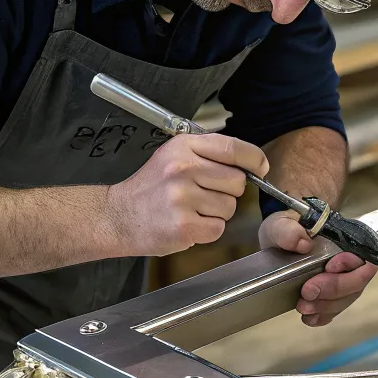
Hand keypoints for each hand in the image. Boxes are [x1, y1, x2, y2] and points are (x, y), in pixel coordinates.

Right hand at [108, 134, 267, 255]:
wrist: (117, 216)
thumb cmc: (151, 187)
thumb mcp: (173, 156)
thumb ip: (208, 154)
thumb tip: (251, 162)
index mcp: (184, 147)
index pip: (233, 148)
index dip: (254, 159)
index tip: (260, 168)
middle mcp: (183, 169)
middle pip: (237, 181)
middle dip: (229, 191)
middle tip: (204, 195)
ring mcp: (182, 198)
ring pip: (229, 207)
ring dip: (216, 212)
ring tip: (191, 209)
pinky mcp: (183, 226)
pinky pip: (217, 228)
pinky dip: (207, 230)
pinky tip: (188, 223)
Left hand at [259, 210, 377, 325]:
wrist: (278, 242)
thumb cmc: (286, 228)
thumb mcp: (281, 224)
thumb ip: (289, 230)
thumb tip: (303, 243)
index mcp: (343, 240)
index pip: (363, 255)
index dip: (349, 264)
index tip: (329, 266)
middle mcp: (348, 262)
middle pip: (357, 282)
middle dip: (334, 290)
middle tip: (308, 292)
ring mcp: (340, 281)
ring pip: (346, 300)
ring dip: (326, 306)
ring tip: (302, 305)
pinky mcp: (328, 297)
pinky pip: (334, 312)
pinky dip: (322, 317)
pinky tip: (309, 317)